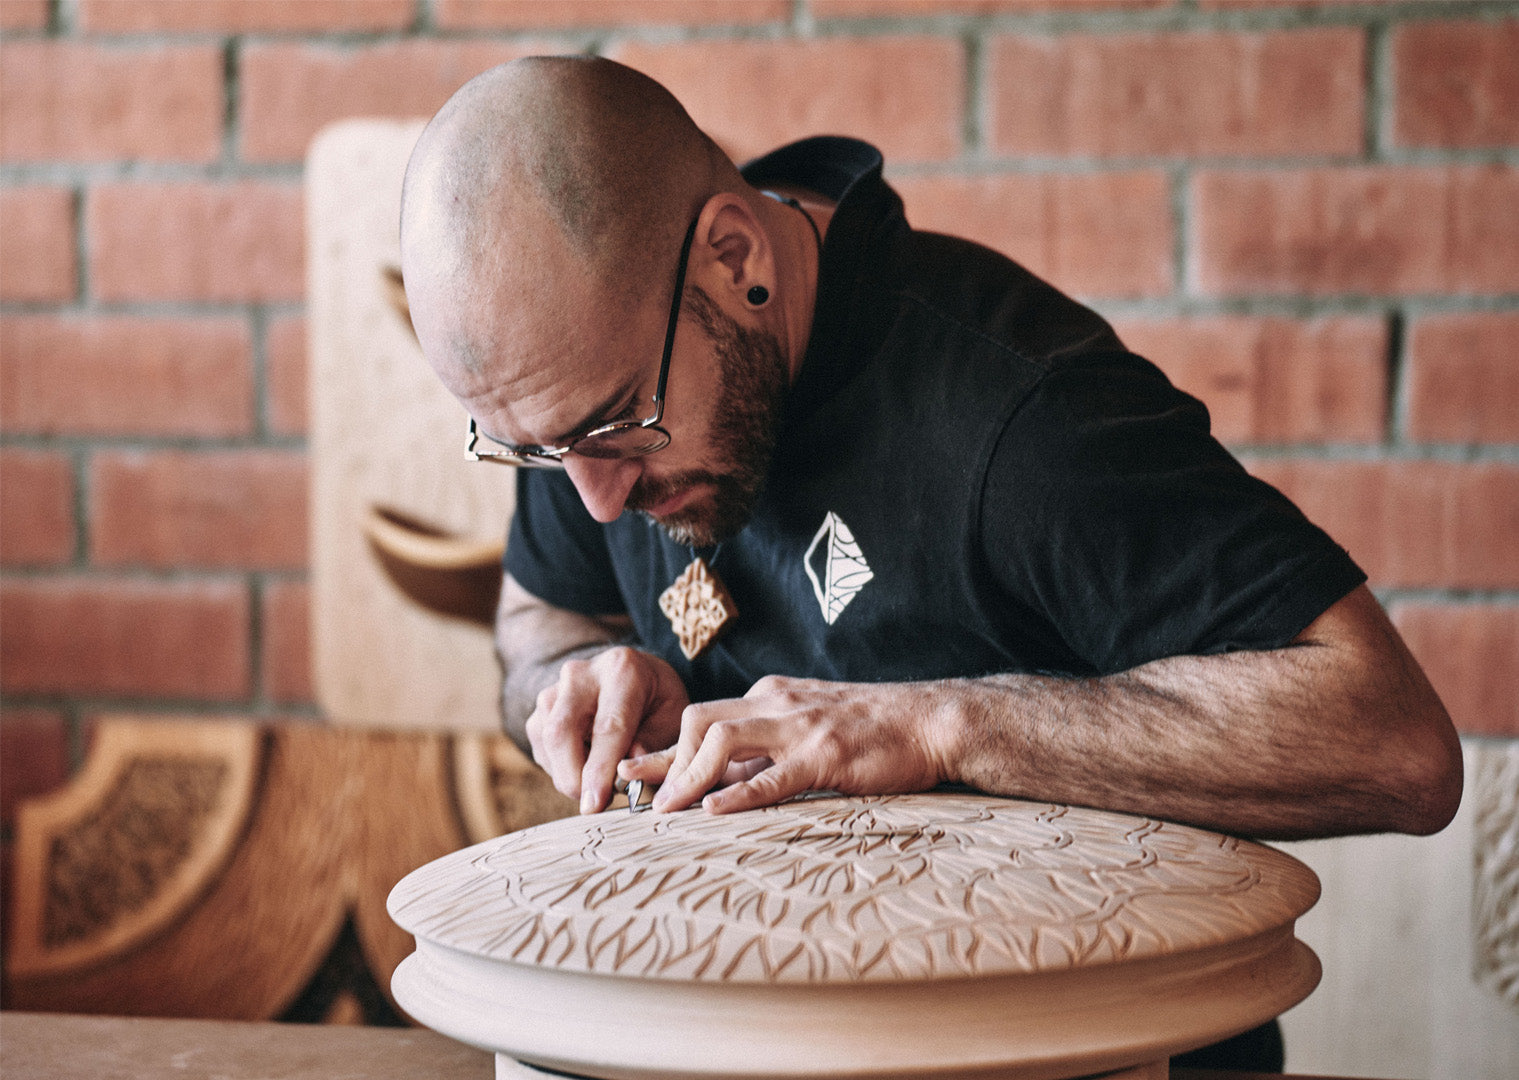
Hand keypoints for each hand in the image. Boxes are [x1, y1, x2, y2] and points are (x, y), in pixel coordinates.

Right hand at [525, 646, 688, 813]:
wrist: (630, 677)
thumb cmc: (656, 701)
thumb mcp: (672, 717)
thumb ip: (653, 744)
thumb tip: (626, 775)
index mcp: (622, 670)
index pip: (608, 726)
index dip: (600, 769)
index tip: (596, 804)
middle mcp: (581, 674)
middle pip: (562, 732)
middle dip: (573, 777)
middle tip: (592, 806)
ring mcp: (555, 689)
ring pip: (547, 743)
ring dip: (568, 775)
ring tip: (598, 783)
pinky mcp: (540, 710)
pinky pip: (541, 748)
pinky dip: (561, 769)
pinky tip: (586, 767)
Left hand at [618, 675, 949, 813]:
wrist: (930, 721)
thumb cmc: (873, 729)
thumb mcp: (810, 725)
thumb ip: (769, 745)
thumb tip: (722, 777)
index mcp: (771, 697)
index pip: (703, 718)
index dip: (663, 747)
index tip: (630, 769)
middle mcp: (778, 704)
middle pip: (699, 721)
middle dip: (664, 760)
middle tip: (641, 798)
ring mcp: (801, 728)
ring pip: (723, 741)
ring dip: (688, 776)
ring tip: (667, 811)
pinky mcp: (826, 756)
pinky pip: (772, 776)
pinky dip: (738, 794)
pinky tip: (714, 811)